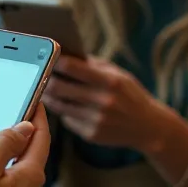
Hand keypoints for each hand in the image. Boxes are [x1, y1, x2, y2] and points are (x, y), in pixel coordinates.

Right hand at [0, 103, 50, 186]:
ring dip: (7, 141)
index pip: (42, 136)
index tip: (34, 99)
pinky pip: (3, 168)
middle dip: (23, 127)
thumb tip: (24, 126)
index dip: (38, 114)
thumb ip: (6, 142)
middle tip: (15, 109)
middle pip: (30, 148)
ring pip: (15, 158)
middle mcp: (26, 183)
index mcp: (30, 173)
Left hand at [42, 56, 170, 151]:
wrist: (149, 127)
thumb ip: (93, 65)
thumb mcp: (119, 75)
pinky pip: (67, 120)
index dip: (55, 60)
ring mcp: (96, 119)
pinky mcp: (91, 134)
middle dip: (45, 79)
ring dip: (48, 95)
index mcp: (110, 81)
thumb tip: (66, 54)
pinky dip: (63, 111)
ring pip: (59, 105)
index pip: (72, 67)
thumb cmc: (130, 95)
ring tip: (45, 87)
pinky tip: (65, 105)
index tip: (47, 56)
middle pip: (58, 87)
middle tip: (39, 73)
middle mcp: (102, 101)